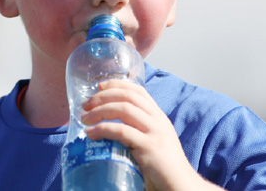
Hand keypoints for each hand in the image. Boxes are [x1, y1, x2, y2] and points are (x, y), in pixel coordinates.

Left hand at [81, 79, 222, 190]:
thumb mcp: (152, 140)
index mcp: (158, 116)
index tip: (100, 86)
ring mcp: (155, 132)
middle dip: (103, 96)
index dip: (117, 84)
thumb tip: (109, 125)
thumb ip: (137, 130)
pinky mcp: (149, 147)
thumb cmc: (163, 167)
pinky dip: (103, 129)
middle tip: (86, 104)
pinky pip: (122, 131)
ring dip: (100, 111)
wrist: (181, 185)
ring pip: (124, 109)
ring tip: (85, 118)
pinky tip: (92, 133)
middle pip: (128, 96)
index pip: (138, 90)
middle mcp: (158, 119)